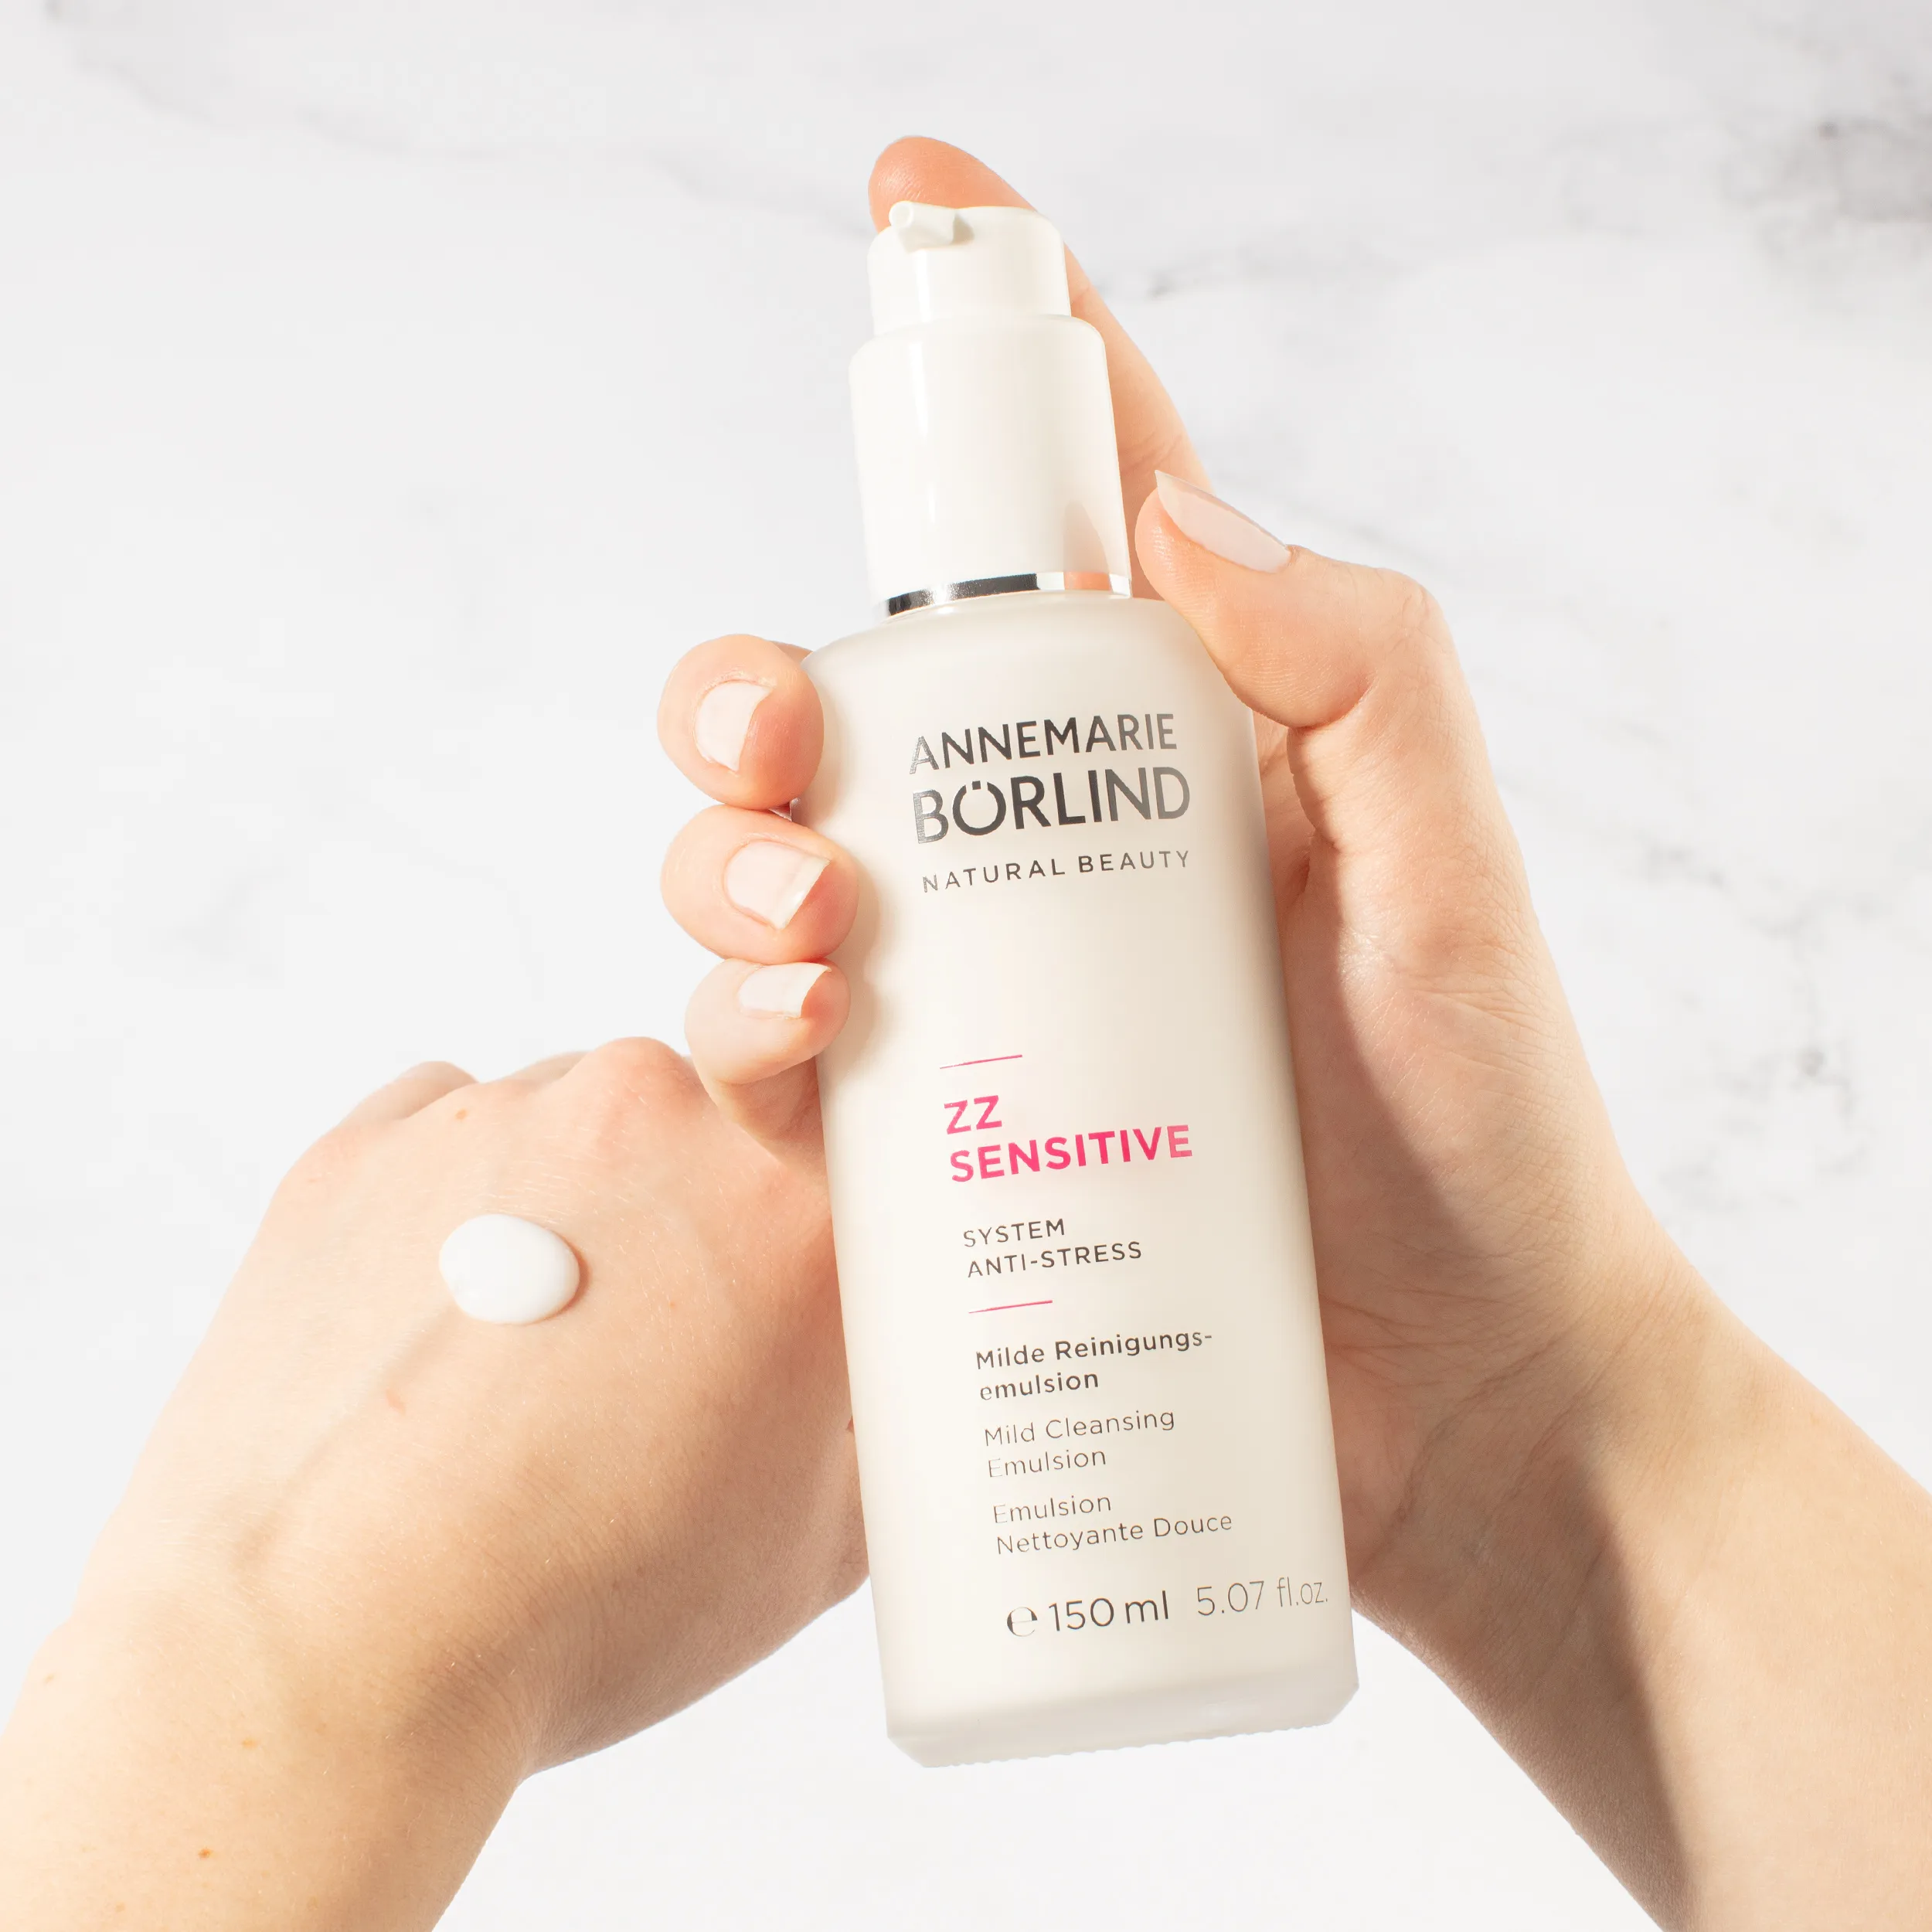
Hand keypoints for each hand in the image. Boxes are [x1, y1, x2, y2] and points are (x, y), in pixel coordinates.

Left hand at [0, 1045, 861, 1927]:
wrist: (324, 1648)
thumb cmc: (581, 1611)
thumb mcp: (818, 1546)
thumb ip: (887, 1416)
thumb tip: (897, 1372)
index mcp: (788, 1206)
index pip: (852, 1136)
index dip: (825, 1195)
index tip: (794, 1259)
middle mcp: (654, 1116)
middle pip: (709, 1124)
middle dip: (692, 1215)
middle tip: (650, 1355)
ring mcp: (496, 1115)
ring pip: (569, 1131)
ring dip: (567, 1212)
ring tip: (514, 1370)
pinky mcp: (364, 1141)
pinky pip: (443, 1140)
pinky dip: (450, 1212)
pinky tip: (430, 1336)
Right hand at [657, 139, 1931, 1928]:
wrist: (1457, 1403)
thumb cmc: (1479, 1139)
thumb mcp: (1454, 882)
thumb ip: (1362, 675)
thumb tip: (1170, 517)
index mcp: (1190, 747)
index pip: (1084, 508)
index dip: (1003, 336)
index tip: (915, 196)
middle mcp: (1065, 850)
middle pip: (860, 697)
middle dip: (763, 678)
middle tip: (776, 731)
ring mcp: (987, 993)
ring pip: (776, 863)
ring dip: (726, 852)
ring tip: (805, 923)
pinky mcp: (933, 1142)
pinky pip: (782, 1048)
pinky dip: (743, 1015)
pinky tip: (789, 1035)